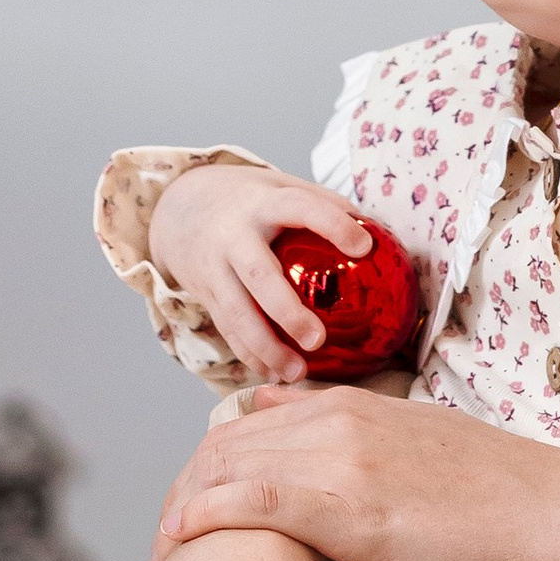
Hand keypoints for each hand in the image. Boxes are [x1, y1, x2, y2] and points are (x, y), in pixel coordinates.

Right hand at [147, 161, 377, 382]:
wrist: (180, 206)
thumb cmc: (250, 199)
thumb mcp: (282, 186)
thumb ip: (324, 205)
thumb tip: (379, 234)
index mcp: (263, 203)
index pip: (299, 208)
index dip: (331, 224)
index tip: (363, 246)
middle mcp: (234, 235)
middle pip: (259, 277)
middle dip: (286, 312)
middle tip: (318, 340)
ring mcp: (215, 267)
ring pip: (236, 314)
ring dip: (266, 348)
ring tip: (298, 373)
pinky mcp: (205, 293)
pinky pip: (227, 329)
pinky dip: (250, 355)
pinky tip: (275, 374)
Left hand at [152, 379, 559, 560]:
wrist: (557, 514)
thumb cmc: (507, 498)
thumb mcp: (426, 449)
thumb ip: (365, 442)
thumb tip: (305, 436)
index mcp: (360, 406)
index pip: (256, 424)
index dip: (215, 465)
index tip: (192, 507)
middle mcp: (342, 420)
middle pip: (231, 444)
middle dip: (188, 487)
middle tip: (163, 537)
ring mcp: (344, 457)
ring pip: (233, 468)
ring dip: (186, 506)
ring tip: (161, 549)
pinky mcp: (351, 503)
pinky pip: (255, 501)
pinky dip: (208, 516)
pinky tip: (180, 539)